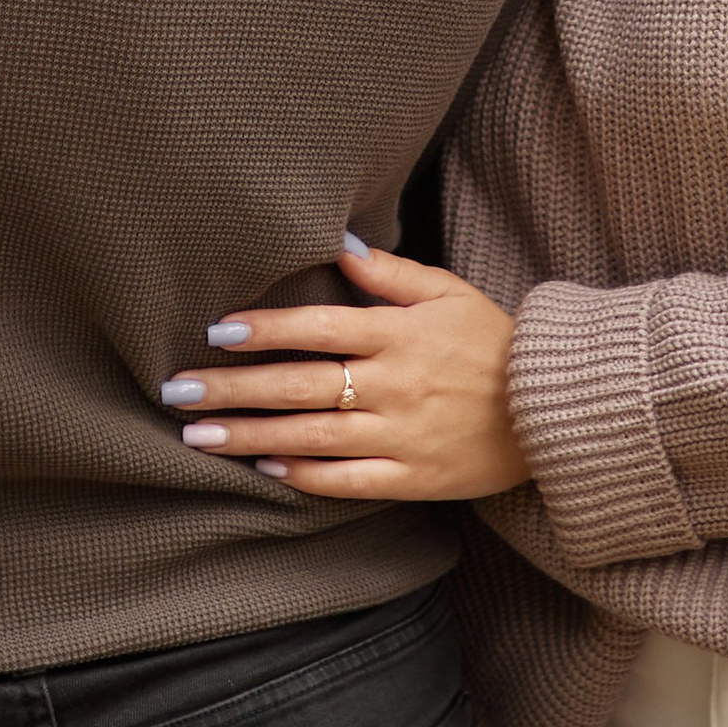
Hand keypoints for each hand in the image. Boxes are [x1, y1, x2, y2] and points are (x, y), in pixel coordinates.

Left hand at [159, 237, 529, 501]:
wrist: (551, 411)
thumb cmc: (493, 342)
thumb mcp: (449, 292)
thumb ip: (390, 272)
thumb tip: (335, 245)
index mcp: (400, 333)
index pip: (319, 326)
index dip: (266, 328)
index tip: (216, 331)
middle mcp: (394, 385)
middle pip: (300, 385)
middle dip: (233, 387)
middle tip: (176, 390)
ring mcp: (401, 435)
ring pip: (310, 437)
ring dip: (248, 435)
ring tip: (197, 434)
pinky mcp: (410, 477)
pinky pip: (346, 481)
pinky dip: (302, 476)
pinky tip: (261, 467)